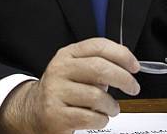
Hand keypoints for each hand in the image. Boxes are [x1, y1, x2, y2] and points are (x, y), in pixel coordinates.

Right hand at [0, 37, 140, 133]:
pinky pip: (90, 117)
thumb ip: (96, 63)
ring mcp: (56, 92)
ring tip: (111, 108)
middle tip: (133, 87)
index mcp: (67, 55)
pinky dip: (101, 120)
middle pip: (100, 68)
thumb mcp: (75, 69)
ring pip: (97, 95)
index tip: (134, 66)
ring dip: (111, 105)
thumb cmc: (62, 90)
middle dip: (123, 78)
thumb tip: (126, 66)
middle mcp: (60, 70)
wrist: (32, 111)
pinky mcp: (55, 115)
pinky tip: (98, 118)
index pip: (98, 46)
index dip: (121, 54)